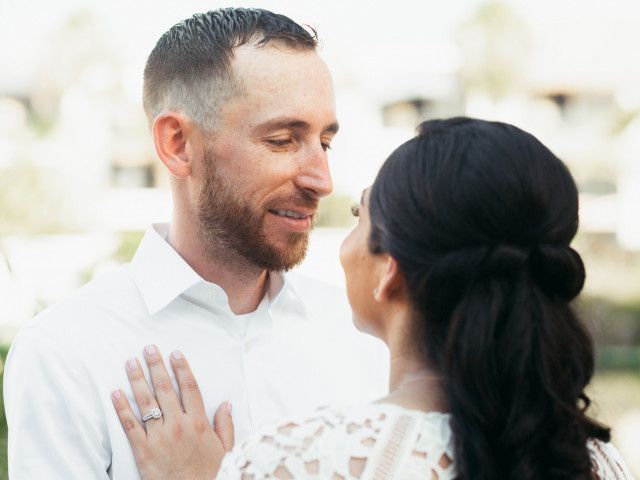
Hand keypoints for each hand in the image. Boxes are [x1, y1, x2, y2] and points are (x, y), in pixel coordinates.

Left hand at [112, 346, 233, 479]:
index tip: (175, 354)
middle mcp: (178, 425)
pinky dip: (122, 408)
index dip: (182, 368)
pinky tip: (115, 394)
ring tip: (130, 363)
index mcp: (199, 423)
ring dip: (137, 380)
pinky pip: (130, 425)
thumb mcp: (225, 449)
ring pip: (146, 402)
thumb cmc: (210, 474)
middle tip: (148, 349)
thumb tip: (226, 404)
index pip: (189, 388)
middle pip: (165, 389)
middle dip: (156, 366)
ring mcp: (159, 437)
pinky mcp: (143, 451)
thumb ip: (226, 425)